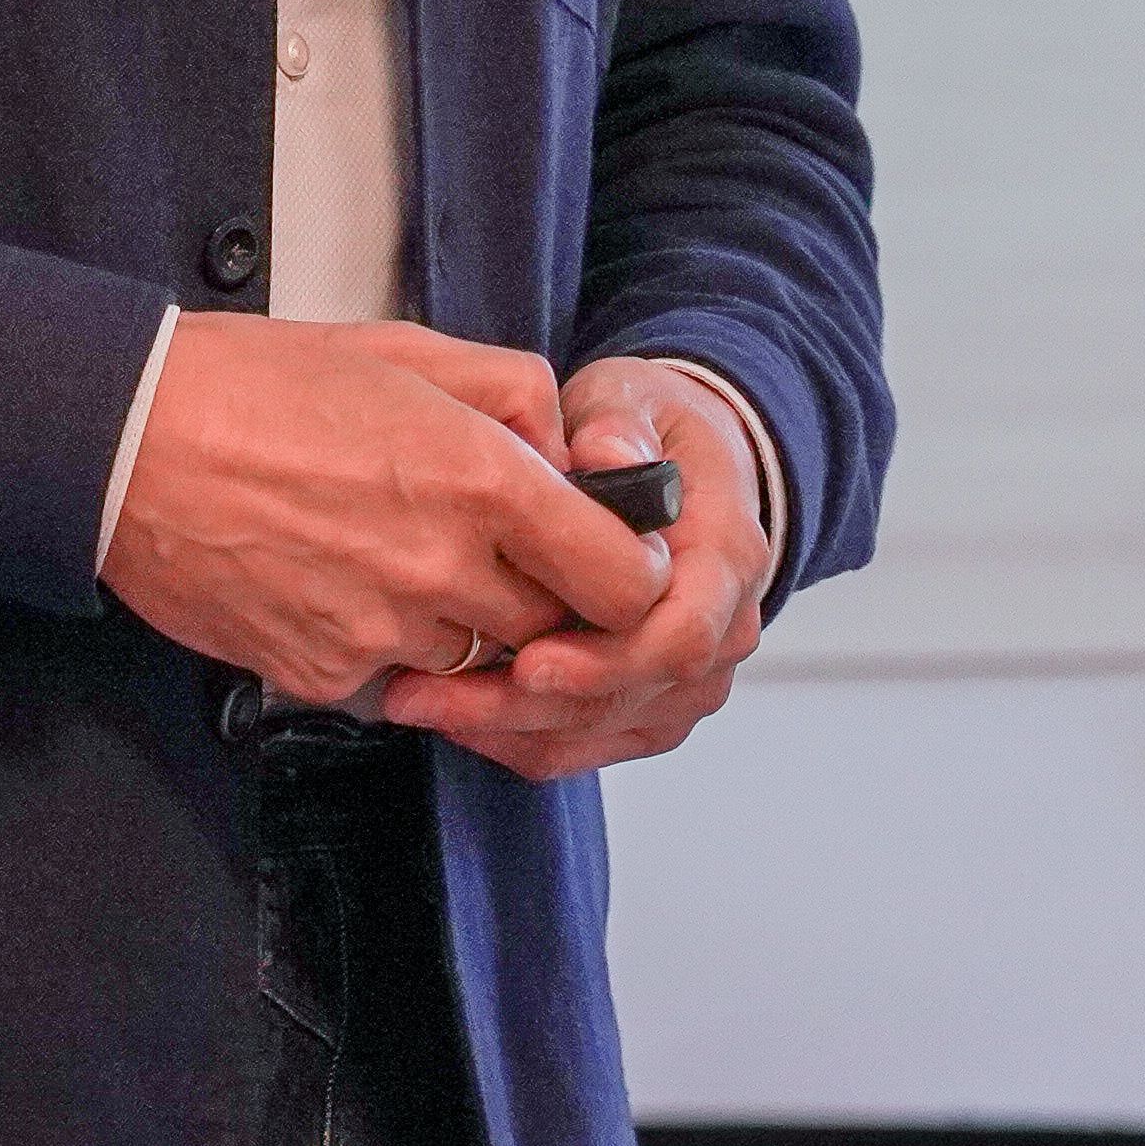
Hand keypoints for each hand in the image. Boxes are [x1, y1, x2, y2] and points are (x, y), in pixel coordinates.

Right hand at [95, 317, 668, 707]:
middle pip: (551, 633)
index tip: (603, 558)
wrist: (118, 440)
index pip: (623, 579)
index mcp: (479, 477)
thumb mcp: (399, 348)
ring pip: (471, 661)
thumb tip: (563, 447)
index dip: (625, 574)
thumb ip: (508, 392)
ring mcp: (379, 631)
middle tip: (486, 551)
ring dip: (456, 625)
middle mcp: (441, 566)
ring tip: (390, 556)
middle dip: (536, 599)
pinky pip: (388, 680)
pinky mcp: (319, 673)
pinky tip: (330, 582)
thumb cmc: (248, 383)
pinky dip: (378, 646)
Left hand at [372, 360, 776, 782]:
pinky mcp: (651, 702)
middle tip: (433, 695)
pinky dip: (519, 738)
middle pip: (632, 695)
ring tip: (417, 703)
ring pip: (603, 729)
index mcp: (726, 557)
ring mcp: (689, 674)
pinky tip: (451, 717)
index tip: (528, 662)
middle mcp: (722, 628)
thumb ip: (620, 429)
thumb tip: (607, 454)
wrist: (678, 465)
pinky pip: (588, 741)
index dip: (606, 659)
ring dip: (508, 727)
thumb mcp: (634, 404)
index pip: (681, 633)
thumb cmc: (648, 433)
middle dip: (529, 705)